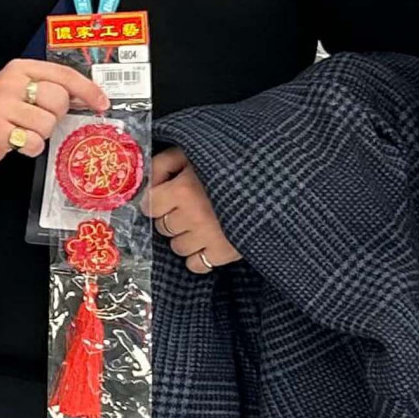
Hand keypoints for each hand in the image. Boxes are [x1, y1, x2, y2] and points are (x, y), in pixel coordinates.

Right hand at [0, 58, 107, 167]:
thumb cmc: (3, 110)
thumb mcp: (26, 90)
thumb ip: (55, 89)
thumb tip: (92, 97)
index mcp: (22, 69)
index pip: (63, 74)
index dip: (86, 90)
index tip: (102, 103)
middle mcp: (11, 83)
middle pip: (58, 100)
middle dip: (56, 115)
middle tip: (39, 118)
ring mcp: (2, 106)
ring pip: (47, 124)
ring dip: (41, 134)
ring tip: (24, 130)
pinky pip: (32, 142)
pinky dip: (30, 147)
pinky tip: (17, 141)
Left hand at [144, 147, 241, 275]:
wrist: (273, 179)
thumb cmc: (231, 161)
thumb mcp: (192, 152)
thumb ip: (164, 164)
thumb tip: (146, 183)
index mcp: (183, 189)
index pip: (150, 206)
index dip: (156, 201)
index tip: (164, 197)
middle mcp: (193, 216)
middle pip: (163, 227)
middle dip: (172, 217)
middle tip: (189, 206)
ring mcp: (209, 237)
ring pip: (177, 247)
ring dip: (185, 236)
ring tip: (202, 222)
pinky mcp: (225, 253)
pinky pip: (196, 265)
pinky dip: (199, 256)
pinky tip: (208, 241)